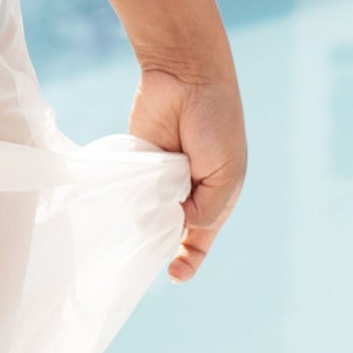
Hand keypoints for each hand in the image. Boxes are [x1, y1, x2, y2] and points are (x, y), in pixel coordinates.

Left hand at [129, 66, 245, 282]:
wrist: (187, 78)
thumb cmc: (217, 123)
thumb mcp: (225, 173)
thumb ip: (207, 208)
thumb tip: (175, 225)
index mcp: (216, 197)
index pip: (200, 239)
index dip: (190, 259)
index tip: (175, 274)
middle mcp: (188, 192)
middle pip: (170, 232)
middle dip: (164, 245)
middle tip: (156, 254)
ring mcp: (161, 179)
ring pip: (148, 215)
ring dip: (147, 223)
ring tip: (148, 222)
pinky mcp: (137, 164)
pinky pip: (130, 192)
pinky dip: (129, 202)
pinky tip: (128, 207)